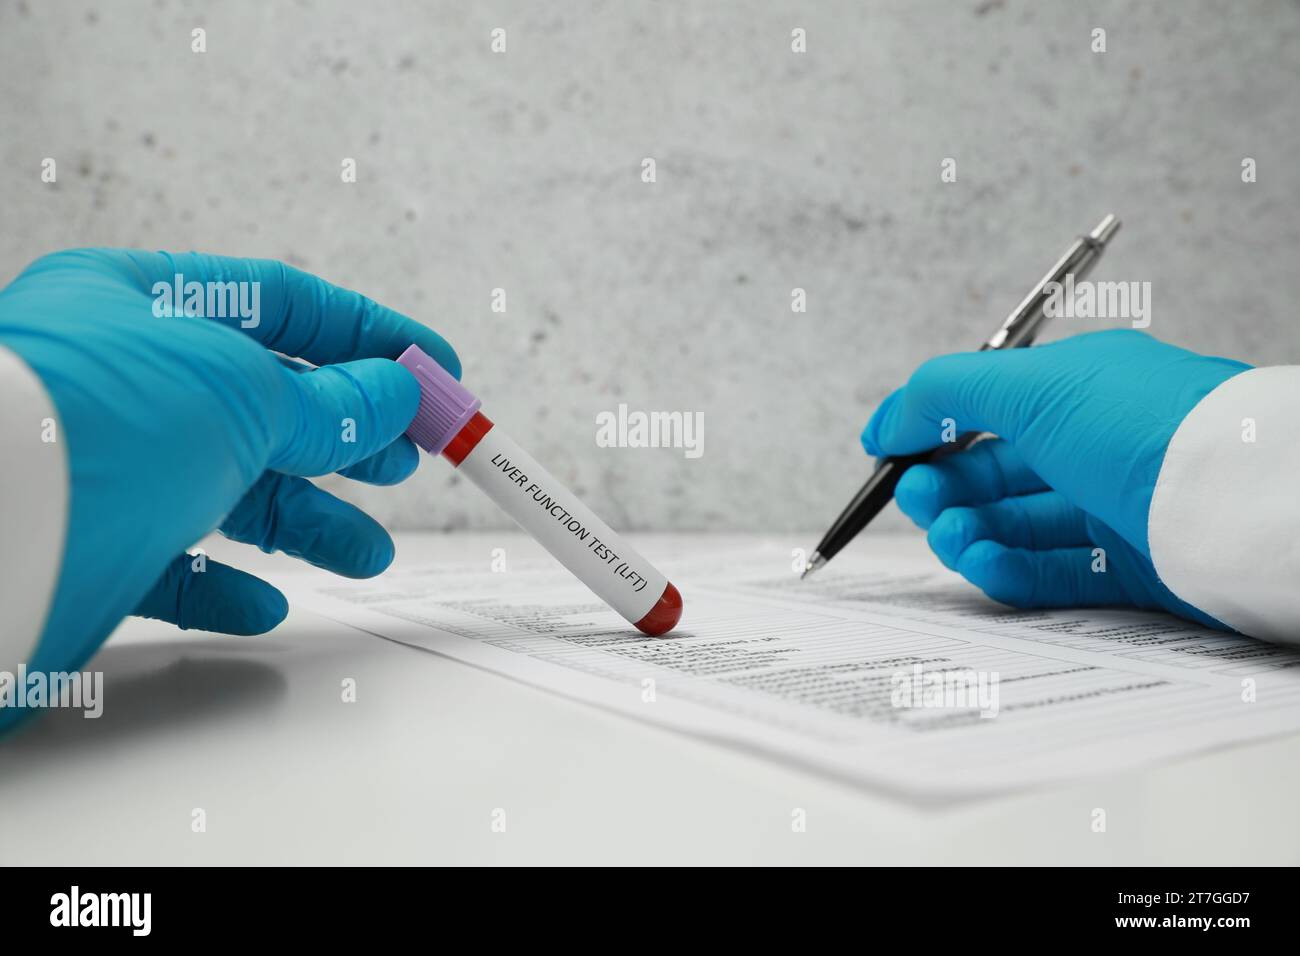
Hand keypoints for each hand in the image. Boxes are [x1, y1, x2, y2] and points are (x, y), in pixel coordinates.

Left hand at [0, 249, 457, 680]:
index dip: (368, 336)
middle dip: (349, 436)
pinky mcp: (90, 549)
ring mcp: (104, 466)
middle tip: (410, 461)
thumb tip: (393, 395)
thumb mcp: (237, 392)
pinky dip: (228, 585)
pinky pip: (172, 566)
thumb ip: (329, 401)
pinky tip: (265, 602)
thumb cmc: (84, 425)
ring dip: (309, 522)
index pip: (280, 304)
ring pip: (230, 491)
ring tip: (369, 552)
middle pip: (265, 403)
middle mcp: (119, 378)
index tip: (435, 369)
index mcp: (138, 302)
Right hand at [860, 330, 1249, 626]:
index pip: (985, 407)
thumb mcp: (1029, 385)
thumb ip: (943, 392)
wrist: (1238, 502)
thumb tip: (888, 418)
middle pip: (992, 471)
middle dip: (942, 484)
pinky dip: (1004, 570)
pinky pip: (1048, 573)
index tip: (883, 449)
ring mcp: (1110, 509)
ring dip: (965, 531)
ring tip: (949, 535)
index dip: (929, 427)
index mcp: (1076, 389)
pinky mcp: (1125, 570)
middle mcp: (1093, 446)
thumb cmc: (1147, 425)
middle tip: (916, 496)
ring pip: (1013, 525)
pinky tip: (980, 563)